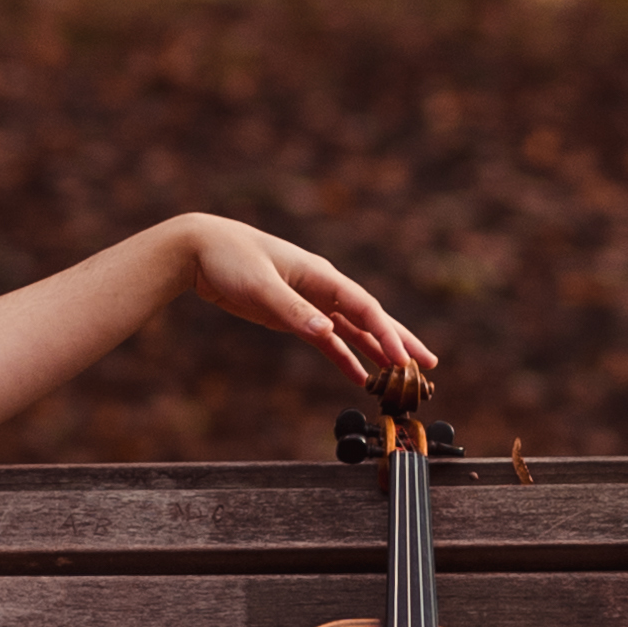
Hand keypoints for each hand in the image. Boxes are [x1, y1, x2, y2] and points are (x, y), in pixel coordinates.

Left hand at [175, 217, 431, 394]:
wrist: (199, 249)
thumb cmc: (230, 259)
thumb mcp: (261, 286)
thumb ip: (293, 311)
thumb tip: (327, 332)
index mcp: (320, 275)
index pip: (364, 307)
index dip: (387, 334)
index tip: (405, 359)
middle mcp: (322, 288)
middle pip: (370, 318)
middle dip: (399, 341)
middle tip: (428, 364)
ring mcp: (310, 302)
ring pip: (354, 330)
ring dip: (377, 352)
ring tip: (403, 374)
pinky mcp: (294, 315)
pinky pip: (329, 340)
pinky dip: (345, 357)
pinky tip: (359, 376)